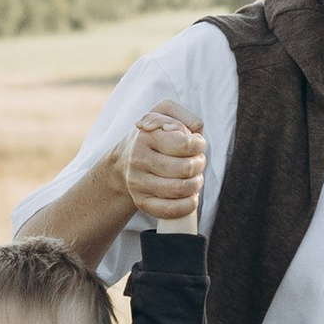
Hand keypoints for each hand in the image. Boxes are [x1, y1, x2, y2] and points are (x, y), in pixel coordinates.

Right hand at [120, 107, 205, 226]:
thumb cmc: (152, 135)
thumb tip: (195, 131)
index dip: (199, 145)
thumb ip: (183, 115)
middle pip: (186, 168)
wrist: (124, 161)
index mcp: (146, 136)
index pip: (185, 144)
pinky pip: (169, 210)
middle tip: (196, 162)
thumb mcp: (163, 113)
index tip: (196, 145)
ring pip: (180, 189)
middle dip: (199, 165)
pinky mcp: (141, 201)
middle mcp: (139, 159)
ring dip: (196, 184)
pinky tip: (191, 197)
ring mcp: (138, 183)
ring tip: (194, 178)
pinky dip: (187, 206)